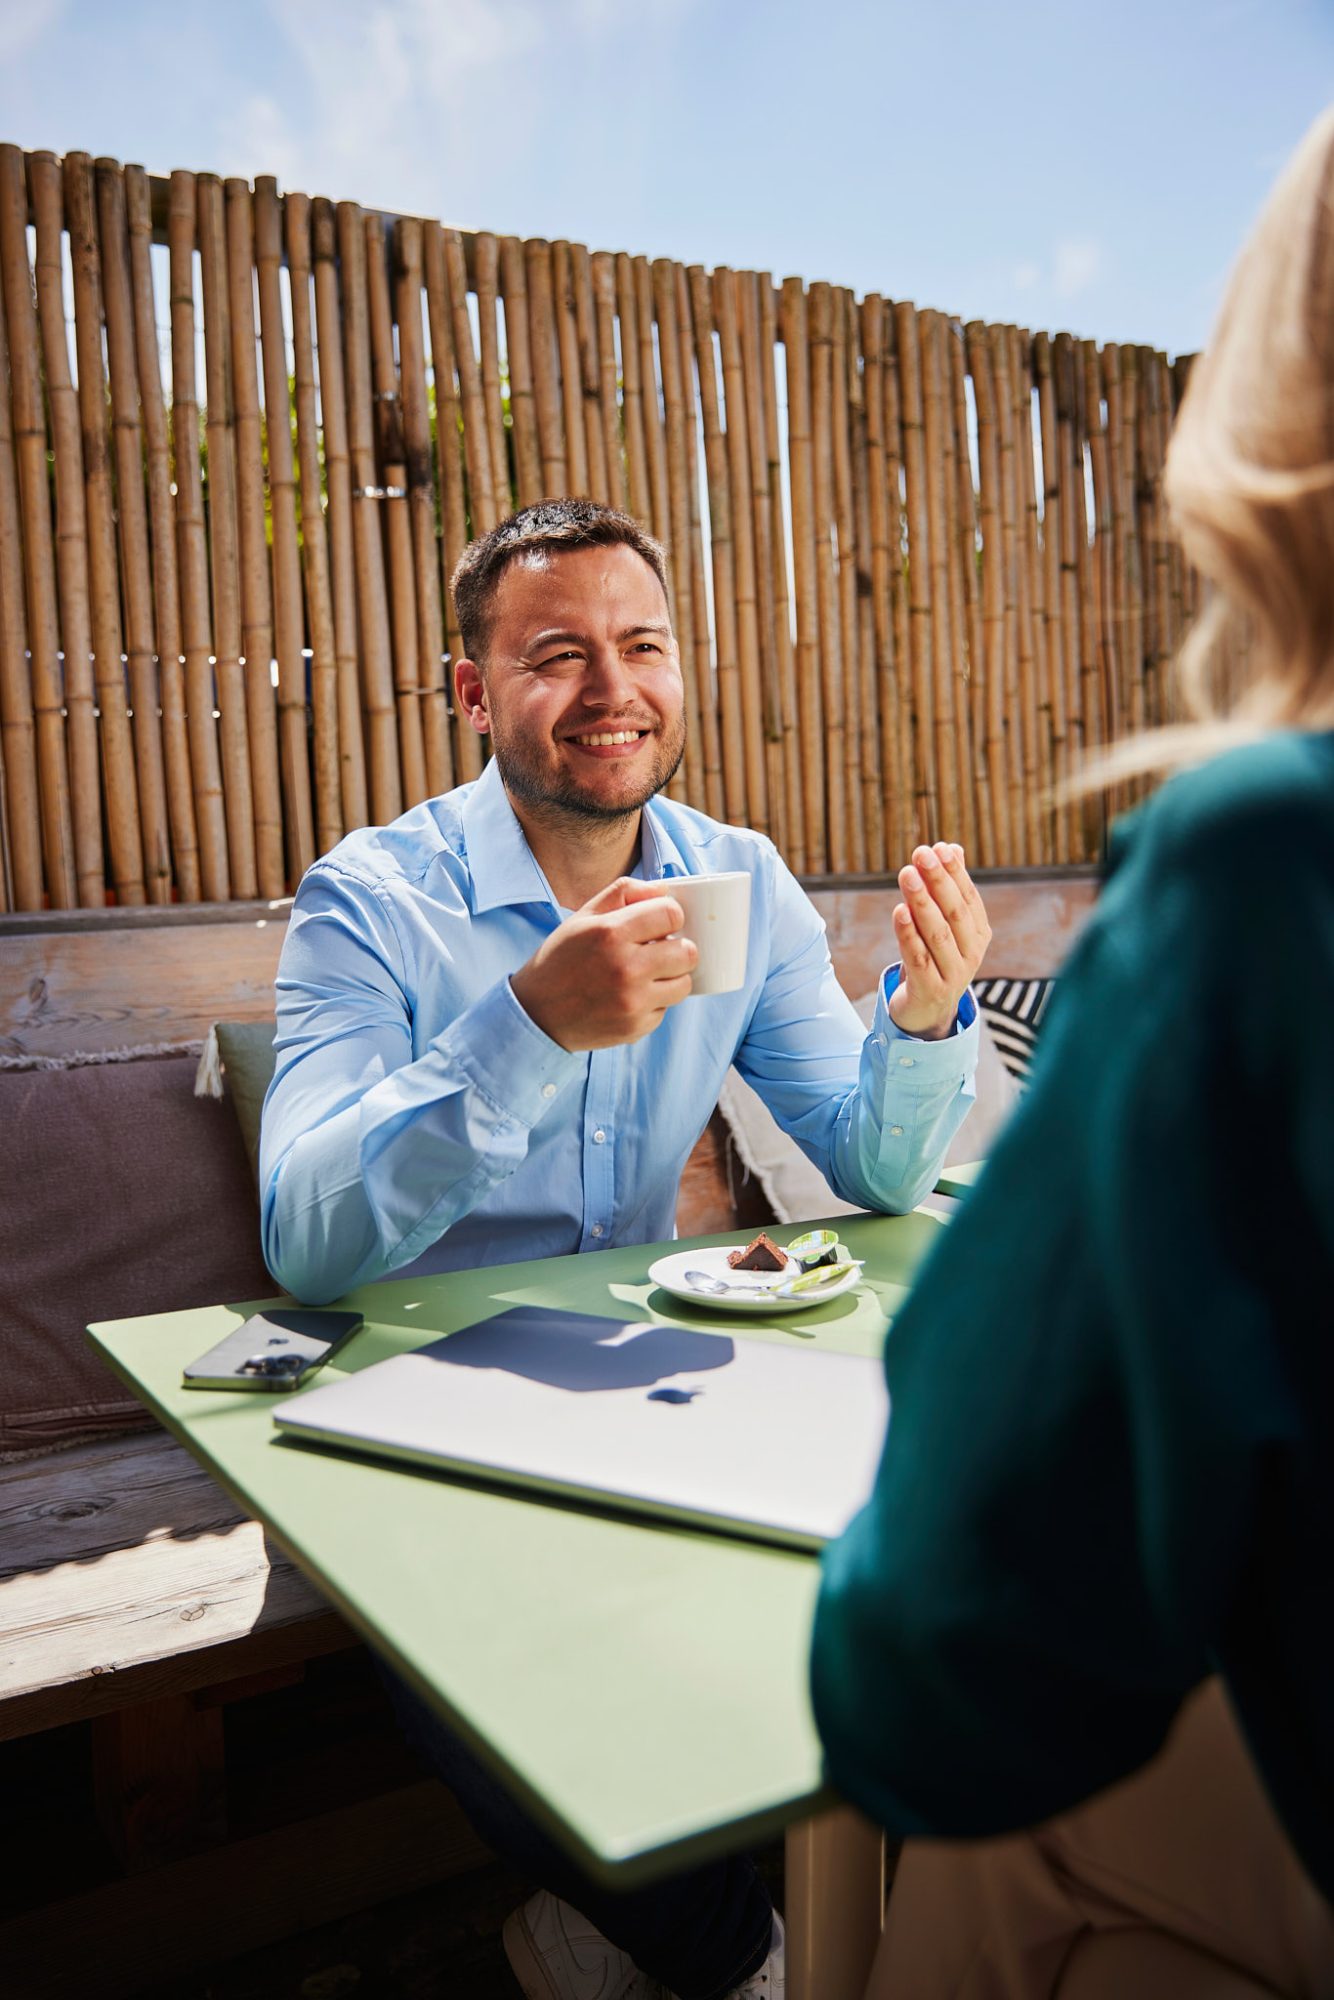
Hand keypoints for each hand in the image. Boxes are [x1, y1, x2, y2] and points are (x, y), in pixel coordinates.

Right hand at [510, 878, 697, 1051]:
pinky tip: (629, 997)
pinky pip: (665, 1009)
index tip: (659, 924)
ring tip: (646, 975)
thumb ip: (624, 893)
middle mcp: (625, 968)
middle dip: (677, 948)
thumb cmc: (561, 959)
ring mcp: (632, 1003)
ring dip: (671, 977)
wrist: (535, 1013)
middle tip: (658, 951)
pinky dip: (653, 1003)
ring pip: (684, 984)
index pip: (671, 914)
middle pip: (687, 952)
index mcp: (611, 933)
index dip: (669, 916)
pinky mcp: (635, 1028)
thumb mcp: (583, 916)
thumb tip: (663, 889)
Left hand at [887, 843, 990, 1040]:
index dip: (955, 872)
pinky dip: (908, 933)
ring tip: (907, 874)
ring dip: (922, 901)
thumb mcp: (944, 926)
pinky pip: (918, 958)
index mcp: (979, 935)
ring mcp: (953, 974)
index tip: (939, 847)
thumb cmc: (934, 960)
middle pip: (954, 912)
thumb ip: (948, 890)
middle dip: (938, 880)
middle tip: (921, 853)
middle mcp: (971, 954)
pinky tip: (898, 910)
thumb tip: (951, 846)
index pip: (968, 898)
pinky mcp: (930, 989)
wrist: (926, 1013)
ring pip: (937, 933)